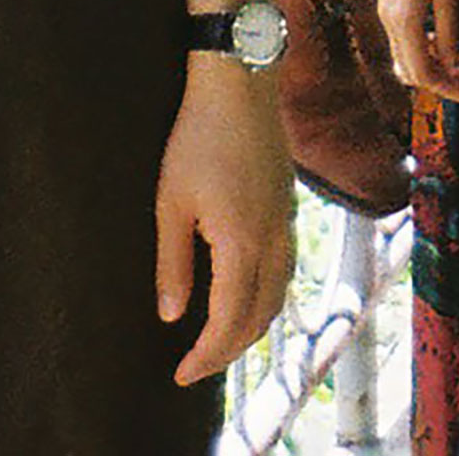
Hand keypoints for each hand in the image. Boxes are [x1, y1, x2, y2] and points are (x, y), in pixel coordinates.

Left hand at [155, 60, 290, 385]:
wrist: (242, 82)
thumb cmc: (198, 137)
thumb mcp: (171, 203)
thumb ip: (173, 264)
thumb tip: (171, 316)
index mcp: (241, 243)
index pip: (229, 320)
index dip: (206, 355)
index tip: (181, 375)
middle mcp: (272, 239)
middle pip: (260, 316)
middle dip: (229, 350)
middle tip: (195, 367)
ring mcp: (286, 221)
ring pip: (279, 295)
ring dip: (252, 326)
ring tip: (221, 342)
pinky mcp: (287, 206)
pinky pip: (284, 269)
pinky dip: (267, 297)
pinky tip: (247, 295)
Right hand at [374, 0, 458, 106]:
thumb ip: (447, 27)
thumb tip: (451, 63)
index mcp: (402, 19)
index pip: (423, 73)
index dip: (449, 89)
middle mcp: (388, 19)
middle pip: (413, 69)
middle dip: (445, 78)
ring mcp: (386, 8)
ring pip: (408, 54)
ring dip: (437, 63)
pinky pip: (404, 37)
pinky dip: (426, 46)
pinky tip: (448, 40)